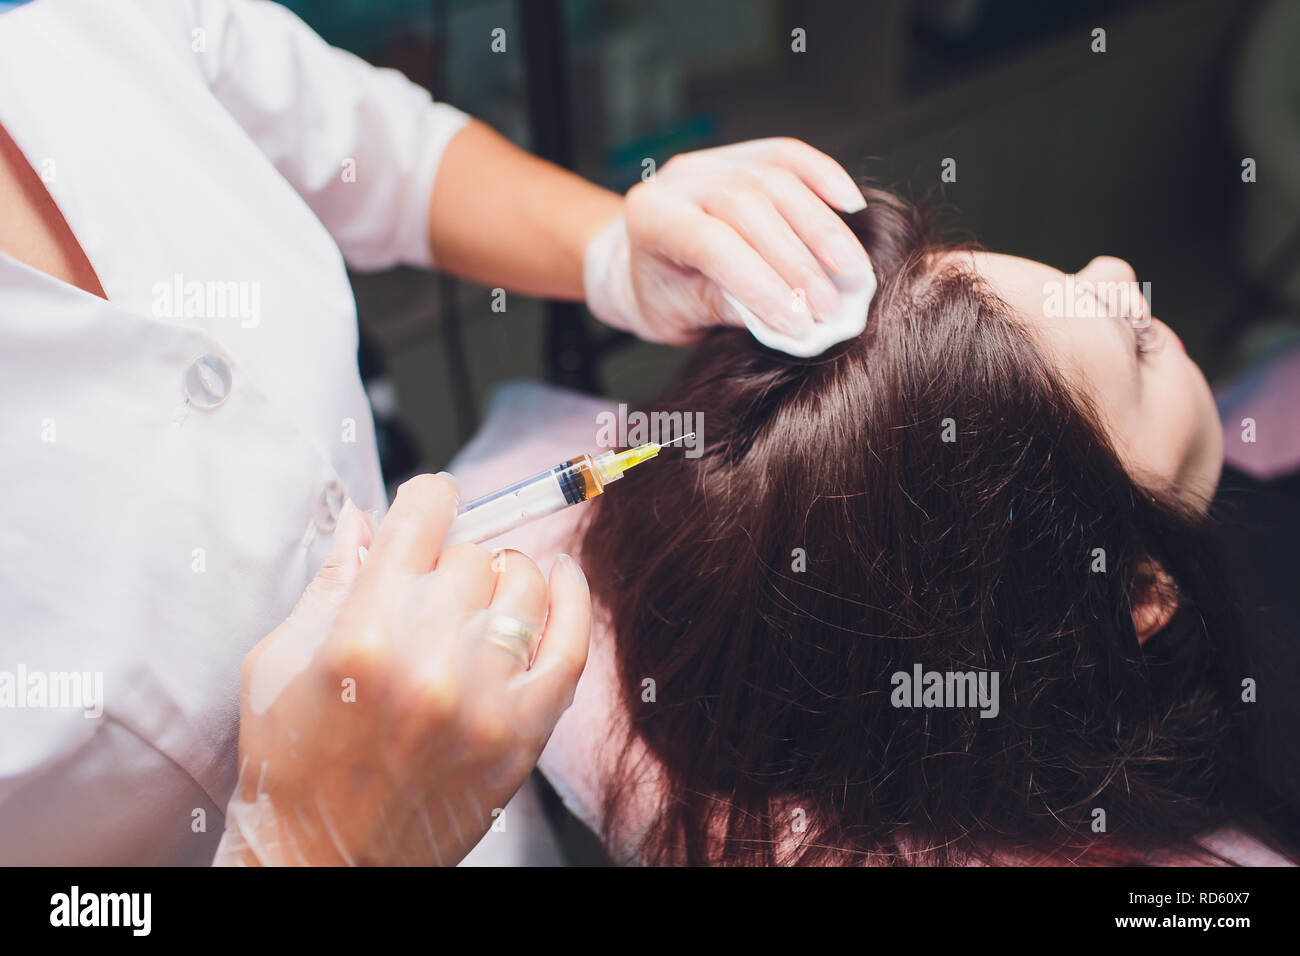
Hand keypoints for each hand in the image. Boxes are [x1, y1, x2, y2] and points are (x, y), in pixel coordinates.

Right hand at [214, 474, 591, 865]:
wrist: (320, 862)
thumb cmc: (290, 763)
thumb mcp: (277, 662)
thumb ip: (329, 582)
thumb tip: (365, 519)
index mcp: (361, 632)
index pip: (424, 515)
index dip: (430, 499)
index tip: (431, 508)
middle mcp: (427, 660)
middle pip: (472, 554)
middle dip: (450, 562)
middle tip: (430, 594)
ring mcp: (482, 699)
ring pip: (524, 586)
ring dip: (502, 581)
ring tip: (479, 604)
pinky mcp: (521, 734)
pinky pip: (571, 644)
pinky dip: (574, 600)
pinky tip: (562, 580)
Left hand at [583, 137, 872, 345]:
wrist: (641, 258)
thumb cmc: (660, 294)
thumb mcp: (679, 315)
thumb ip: (726, 310)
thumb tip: (792, 321)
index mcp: (652, 218)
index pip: (713, 244)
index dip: (761, 283)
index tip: (800, 324)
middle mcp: (680, 179)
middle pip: (750, 207)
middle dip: (799, 262)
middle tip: (833, 308)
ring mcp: (714, 159)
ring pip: (777, 180)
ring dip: (823, 231)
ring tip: (853, 275)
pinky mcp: (745, 154)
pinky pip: (790, 155)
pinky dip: (826, 179)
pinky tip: (853, 208)